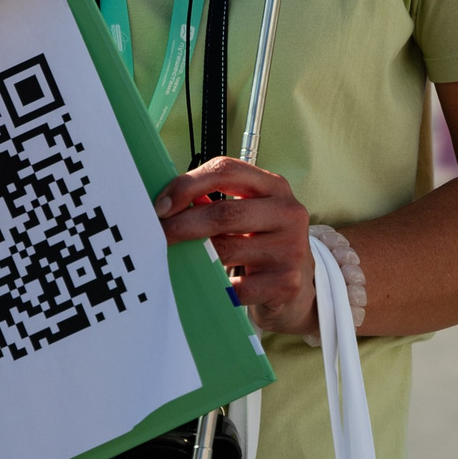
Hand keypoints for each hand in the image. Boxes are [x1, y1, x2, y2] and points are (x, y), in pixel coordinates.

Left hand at [157, 157, 314, 338]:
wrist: (299, 284)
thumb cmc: (261, 242)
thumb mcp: (247, 213)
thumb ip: (214, 202)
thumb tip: (165, 205)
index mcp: (273, 186)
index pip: (225, 171)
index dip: (187, 185)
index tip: (161, 206)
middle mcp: (288, 212)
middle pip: (224, 212)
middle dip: (182, 225)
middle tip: (158, 236)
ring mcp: (291, 248)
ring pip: (226, 251)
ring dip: (194, 256)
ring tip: (175, 258)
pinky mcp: (286, 282)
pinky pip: (236, 287)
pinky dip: (214, 287)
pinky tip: (202, 285)